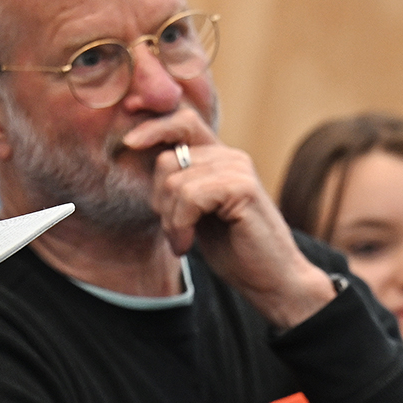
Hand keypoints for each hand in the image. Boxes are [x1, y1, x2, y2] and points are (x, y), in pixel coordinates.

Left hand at [123, 114, 336, 327]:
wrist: (273, 281)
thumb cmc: (236, 251)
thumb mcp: (198, 214)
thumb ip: (179, 187)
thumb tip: (139, 159)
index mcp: (220, 158)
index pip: (182, 121)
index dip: (154, 126)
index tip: (129, 144)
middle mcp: (231, 157)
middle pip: (167, 158)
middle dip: (159, 200)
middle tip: (174, 231)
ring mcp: (238, 169)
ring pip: (175, 181)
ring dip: (171, 220)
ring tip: (182, 241)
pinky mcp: (242, 187)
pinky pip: (189, 196)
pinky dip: (181, 224)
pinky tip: (188, 243)